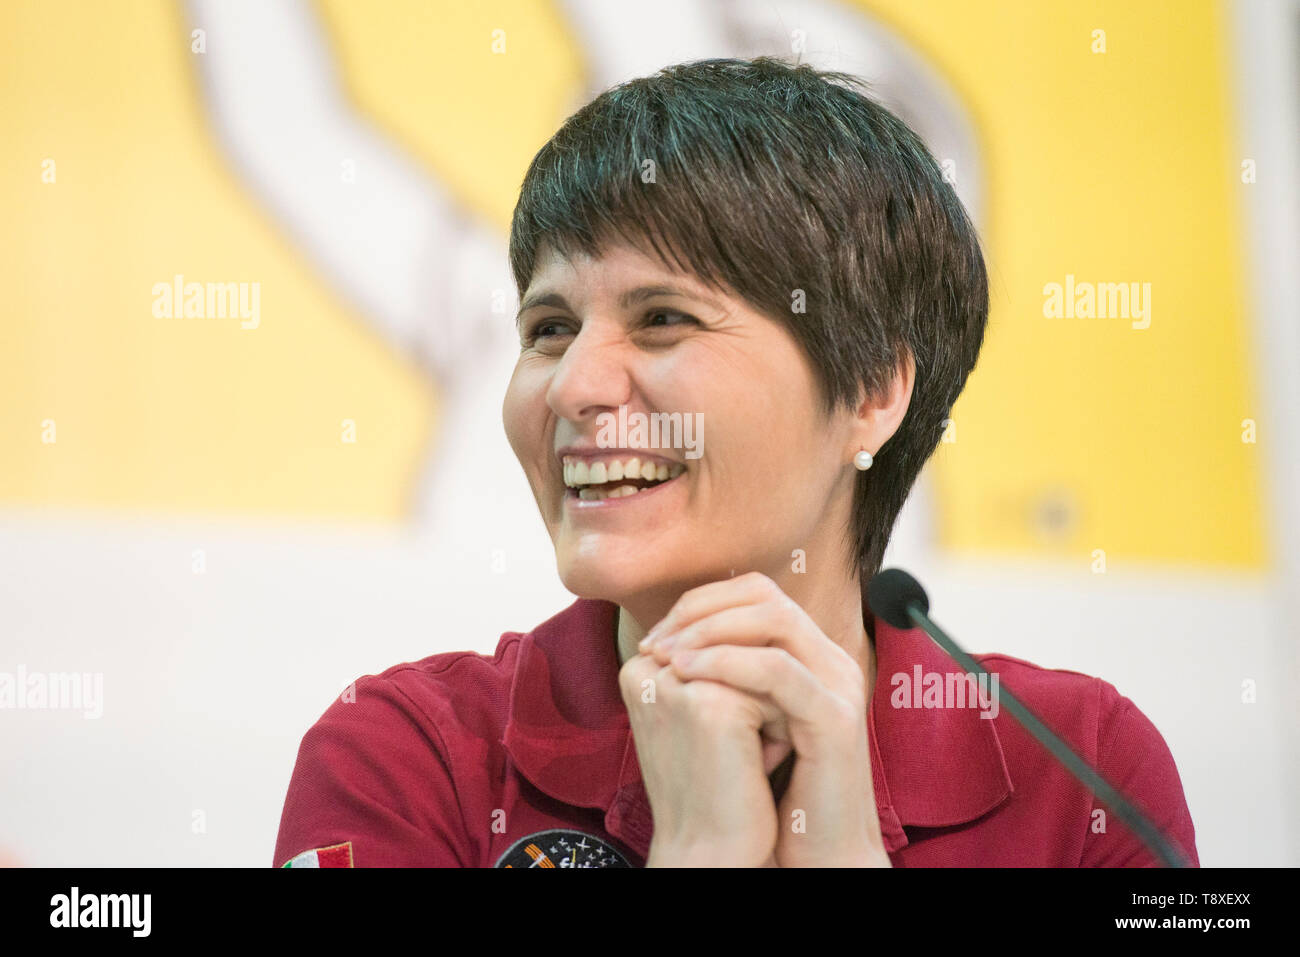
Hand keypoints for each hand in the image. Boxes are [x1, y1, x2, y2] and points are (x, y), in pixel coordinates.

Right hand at [619, 649, 777, 866]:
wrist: (710, 853)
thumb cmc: (714, 786)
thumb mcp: (699, 714)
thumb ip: (710, 665)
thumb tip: (761, 614)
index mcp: (638, 668)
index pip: (714, 637)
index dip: (741, 682)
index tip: (725, 738)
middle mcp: (648, 667)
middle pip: (737, 645)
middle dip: (756, 692)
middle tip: (738, 751)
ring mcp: (676, 683)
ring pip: (758, 661)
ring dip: (770, 706)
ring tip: (747, 756)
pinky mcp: (708, 704)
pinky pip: (774, 685)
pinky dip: (780, 725)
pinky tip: (758, 764)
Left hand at [641, 572, 890, 866]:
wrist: (815, 856)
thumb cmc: (773, 797)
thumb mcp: (742, 723)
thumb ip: (723, 681)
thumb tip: (666, 648)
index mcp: (809, 657)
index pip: (755, 593)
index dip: (701, 603)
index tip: (656, 634)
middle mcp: (829, 660)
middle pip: (764, 594)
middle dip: (701, 608)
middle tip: (656, 640)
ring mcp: (837, 685)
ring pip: (774, 618)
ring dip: (708, 629)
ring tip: (666, 655)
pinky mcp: (834, 718)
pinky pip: (778, 669)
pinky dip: (726, 663)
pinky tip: (687, 674)